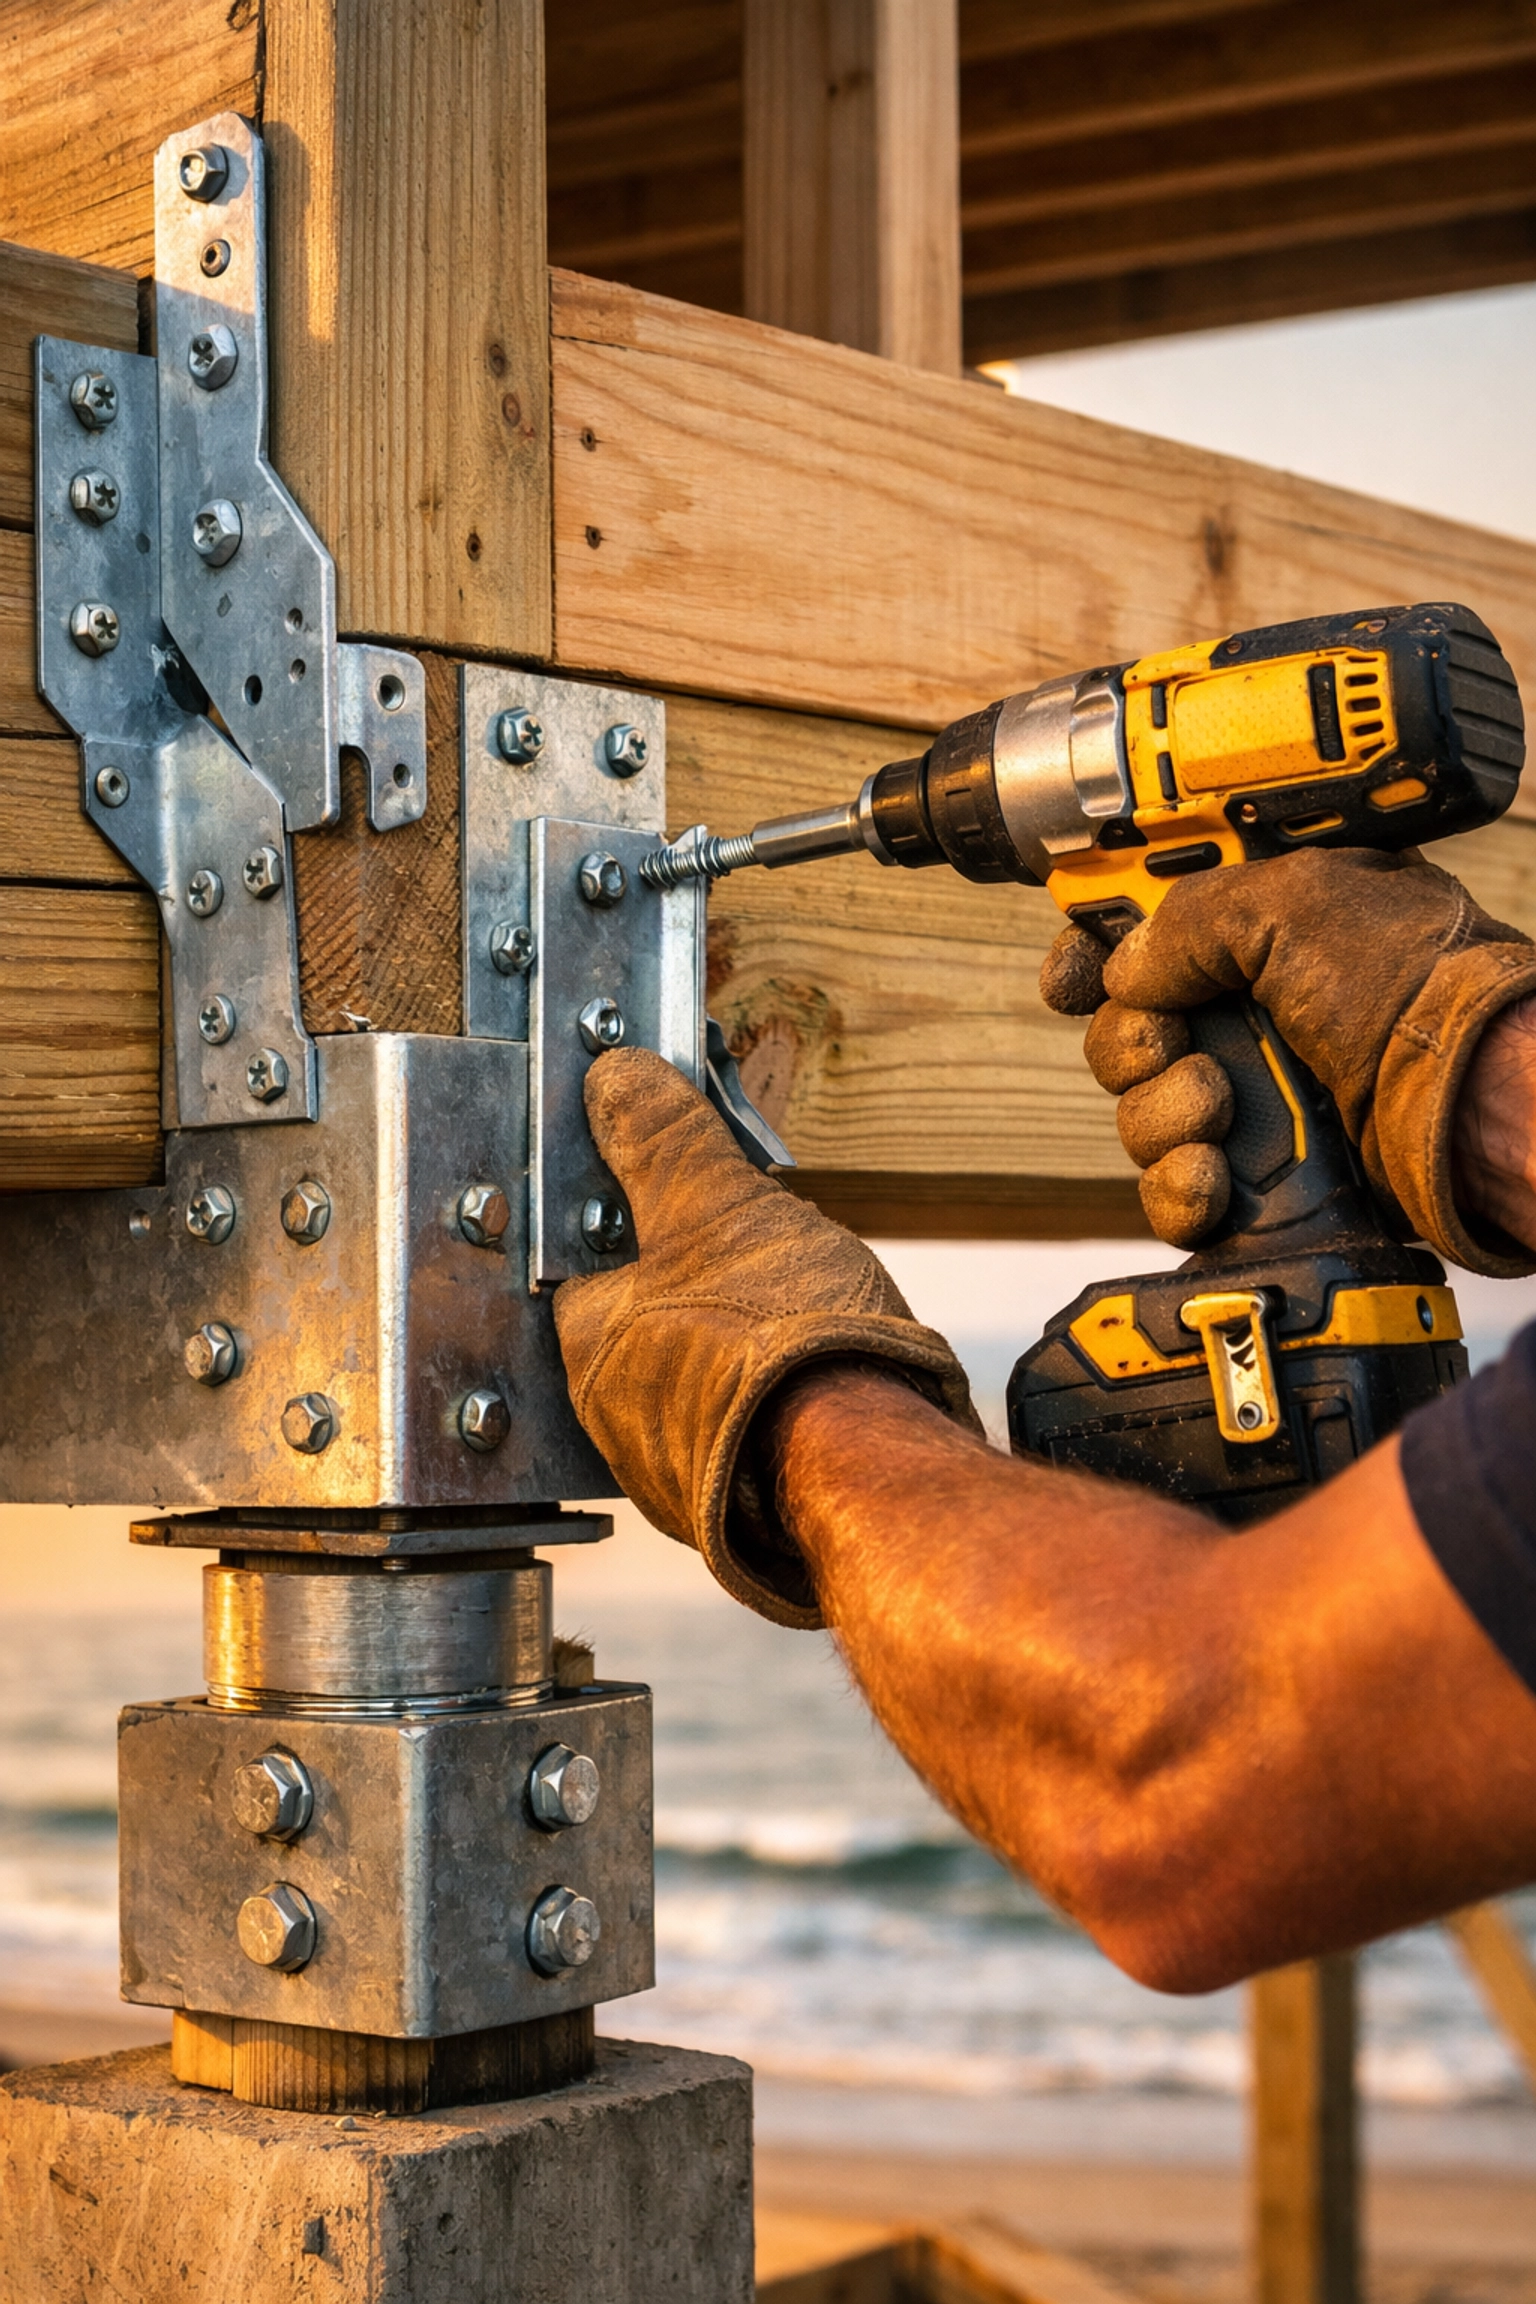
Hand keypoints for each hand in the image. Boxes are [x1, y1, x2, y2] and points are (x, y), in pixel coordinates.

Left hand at [553, 1047, 978, 1626]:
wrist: (872, 1474)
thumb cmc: (784, 1345)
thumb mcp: (719, 1207)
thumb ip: (663, 1142)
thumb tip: (619, 1079)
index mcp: (590, 1347)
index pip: (592, 1266)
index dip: (648, 1221)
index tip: (699, 1199)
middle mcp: (617, 1421)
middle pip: (652, 1323)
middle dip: (706, 1286)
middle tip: (771, 1254)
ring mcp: (680, 1472)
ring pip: (704, 1377)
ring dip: (747, 1344)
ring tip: (810, 1310)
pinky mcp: (746, 1505)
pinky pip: (752, 1429)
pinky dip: (780, 1397)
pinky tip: (825, 1373)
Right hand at [1041, 850, 1535, 1273]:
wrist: (1477, 1108)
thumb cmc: (1422, 993)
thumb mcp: (1300, 905)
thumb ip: (1188, 919)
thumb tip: (1125, 968)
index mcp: (1264, 934)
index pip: (1145, 938)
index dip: (1095, 956)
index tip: (1072, 978)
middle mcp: (1256, 1015)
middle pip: (1126, 1032)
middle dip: (1135, 1044)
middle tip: (1176, 1044)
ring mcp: (1257, 1100)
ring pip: (1140, 1116)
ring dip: (1163, 1117)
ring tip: (1222, 1114)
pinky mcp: (1260, 1180)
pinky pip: (1170, 1193)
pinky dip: (1179, 1190)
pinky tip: (1215, 1177)